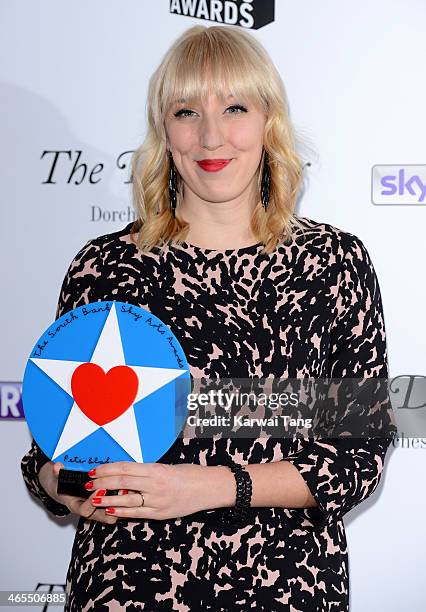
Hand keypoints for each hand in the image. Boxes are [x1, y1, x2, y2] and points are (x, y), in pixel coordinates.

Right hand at [38, 461, 121, 524]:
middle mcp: (88, 511)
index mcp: (76, 506)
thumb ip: (57, 474)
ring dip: (121, 503)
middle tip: (122, 491)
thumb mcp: (57, 479)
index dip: (93, 501)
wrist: (61, 490)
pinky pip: (116, 507)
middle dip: (113, 505)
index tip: (101, 489)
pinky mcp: (105, 505)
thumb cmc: (61, 486)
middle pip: (103, 517)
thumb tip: (57, 467)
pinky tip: (130, 489)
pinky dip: (123, 500)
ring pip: (113, 513)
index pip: (85, 510)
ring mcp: (98, 510)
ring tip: (129, 490)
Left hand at [85, 462, 231, 519]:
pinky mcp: (160, 513)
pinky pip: (136, 513)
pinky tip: (110, 510)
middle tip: (88, 483)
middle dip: (101, 483)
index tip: (94, 470)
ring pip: (125, 500)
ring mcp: (157, 501)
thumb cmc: (190, 474)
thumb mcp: (167, 468)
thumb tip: (126, 475)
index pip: (125, 468)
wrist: (210, 488)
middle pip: (121, 482)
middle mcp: (154, 485)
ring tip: (93, 498)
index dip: (106, 469)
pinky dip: (121, 511)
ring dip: (106, 499)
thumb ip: (147, 472)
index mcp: (156, 469)